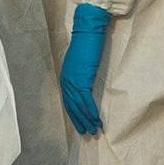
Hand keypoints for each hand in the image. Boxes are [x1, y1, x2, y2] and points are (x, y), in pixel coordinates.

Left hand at [60, 4, 111, 136]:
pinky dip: (92, 112)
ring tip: (94, 130)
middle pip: (72, 107)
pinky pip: (87, 101)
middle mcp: (66, 81)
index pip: (68, 101)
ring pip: (79, 106)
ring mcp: (73, 81)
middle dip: (80, 121)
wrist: (88, 31)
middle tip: (87, 132)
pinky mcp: (82, 80)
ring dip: (87, 120)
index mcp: (65, 77)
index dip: (75, 115)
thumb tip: (85, 81)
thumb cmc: (87, 43)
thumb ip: (81, 72)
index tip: (81, 124)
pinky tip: (97, 120)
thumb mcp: (81, 61)